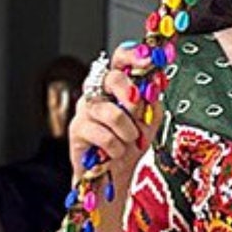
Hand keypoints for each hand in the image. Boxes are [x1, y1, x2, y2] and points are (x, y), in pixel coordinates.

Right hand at [65, 44, 156, 217]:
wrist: (113, 176)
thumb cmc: (129, 145)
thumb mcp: (149, 121)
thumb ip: (152, 101)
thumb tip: (155, 83)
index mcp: (115, 86)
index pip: (120, 59)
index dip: (133, 55)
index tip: (149, 60)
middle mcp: (97, 92)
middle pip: (113, 78)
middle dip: (132, 97)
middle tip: (138, 116)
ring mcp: (84, 109)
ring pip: (111, 111)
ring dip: (128, 131)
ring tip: (129, 141)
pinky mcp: (76, 130)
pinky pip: (103, 135)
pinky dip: (116, 147)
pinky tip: (115, 153)